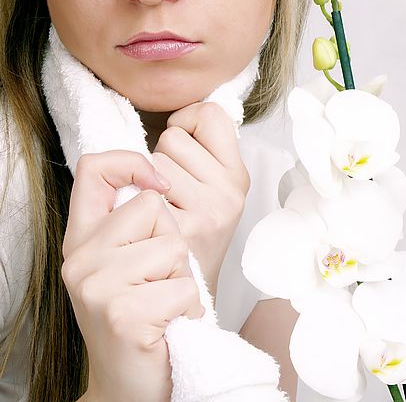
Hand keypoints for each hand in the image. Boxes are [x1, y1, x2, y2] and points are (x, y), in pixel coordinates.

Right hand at [62, 151, 204, 401]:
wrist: (130, 383)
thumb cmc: (142, 315)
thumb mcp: (127, 260)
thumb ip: (133, 220)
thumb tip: (158, 179)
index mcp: (82, 237)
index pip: (93, 168)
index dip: (130, 162)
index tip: (156, 183)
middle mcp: (81, 258)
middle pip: (151, 205)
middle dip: (171, 239)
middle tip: (158, 279)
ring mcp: (97, 286)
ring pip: (173, 245)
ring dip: (182, 277)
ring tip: (163, 301)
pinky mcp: (122, 314)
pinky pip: (183, 286)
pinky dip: (187, 307)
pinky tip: (168, 323)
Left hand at [151, 102, 249, 297]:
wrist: (188, 302)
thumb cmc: (192, 237)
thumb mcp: (214, 189)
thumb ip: (203, 151)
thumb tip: (183, 113)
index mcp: (238, 174)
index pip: (210, 113)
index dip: (188, 121)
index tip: (184, 144)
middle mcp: (230, 190)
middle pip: (173, 137)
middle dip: (162, 158)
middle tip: (172, 193)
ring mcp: (209, 211)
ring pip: (152, 160)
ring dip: (147, 182)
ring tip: (162, 211)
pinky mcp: (184, 231)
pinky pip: (143, 190)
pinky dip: (137, 206)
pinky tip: (153, 229)